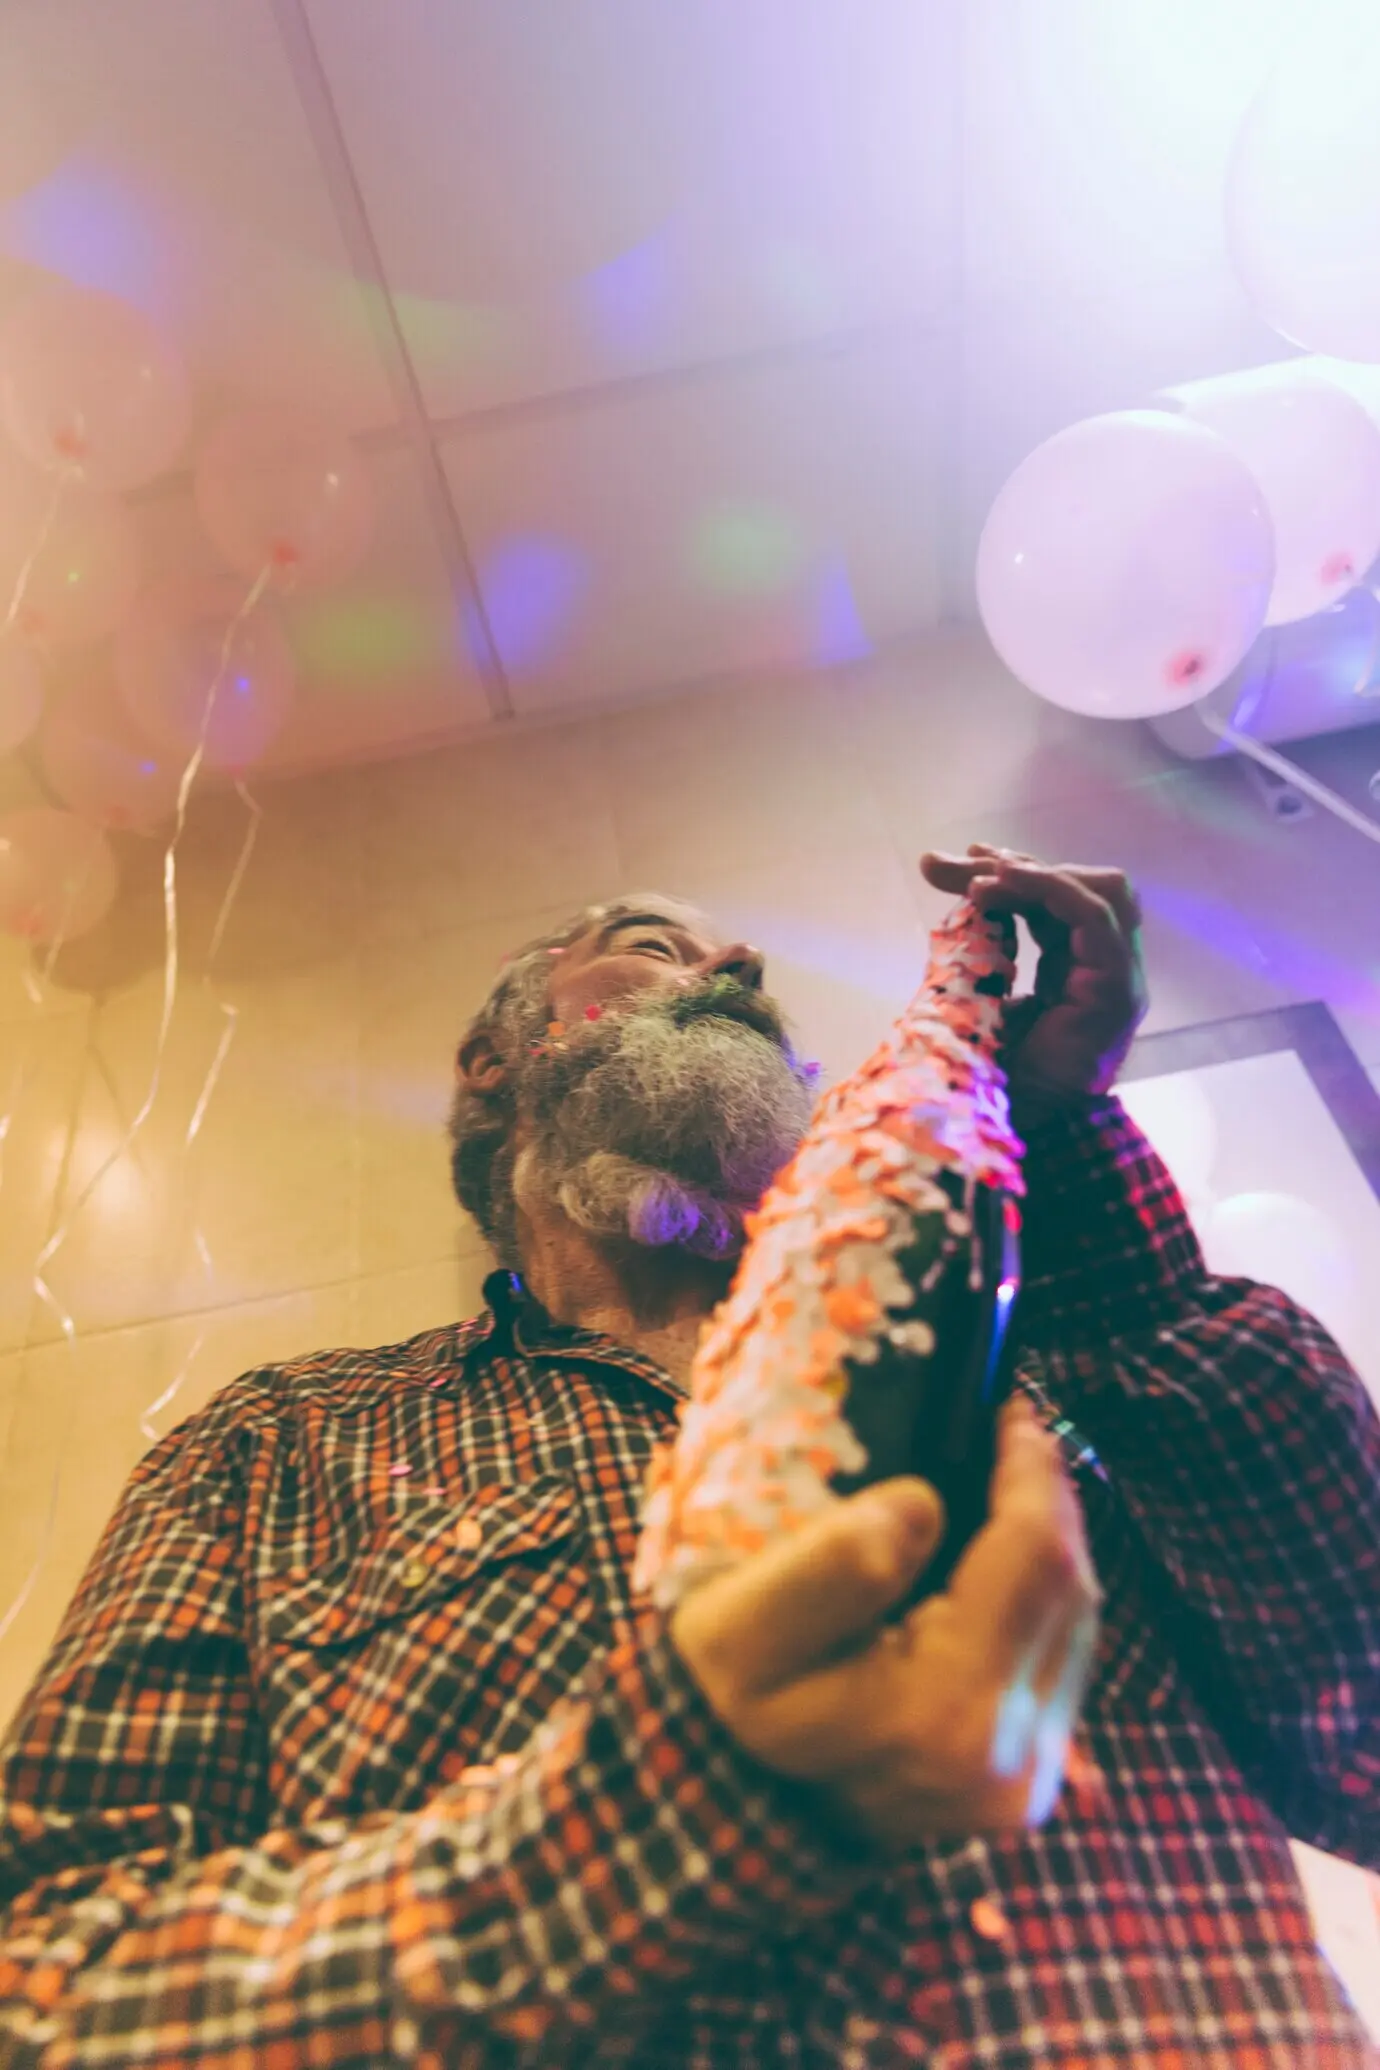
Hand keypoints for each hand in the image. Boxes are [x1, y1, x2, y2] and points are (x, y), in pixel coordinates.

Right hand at [670, 1396, 1100, 1852]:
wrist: (732, 1799)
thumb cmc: (730, 1699)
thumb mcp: (740, 1625)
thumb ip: (829, 1564)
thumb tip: (924, 1504)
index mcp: (942, 1713)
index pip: (1033, 1558)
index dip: (1031, 1473)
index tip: (1007, 1410)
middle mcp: (1005, 1759)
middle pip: (1070, 1589)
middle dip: (1048, 1500)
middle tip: (1012, 1434)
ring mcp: (1023, 1781)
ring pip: (1076, 1624)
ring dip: (1051, 1546)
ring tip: (1011, 1483)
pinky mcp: (1025, 1785)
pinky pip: (1060, 1663)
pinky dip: (1039, 1598)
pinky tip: (1002, 1560)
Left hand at [921, 846, 1147, 1112]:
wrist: (1002, 1138)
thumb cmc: (988, 1081)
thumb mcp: (973, 996)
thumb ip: (975, 948)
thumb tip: (959, 898)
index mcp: (1072, 975)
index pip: (1051, 906)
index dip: (1005, 878)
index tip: (943, 865)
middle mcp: (1102, 973)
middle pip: (1079, 889)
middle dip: (1013, 867)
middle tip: (947, 863)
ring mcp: (1117, 982)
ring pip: (1100, 891)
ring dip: (1032, 872)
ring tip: (976, 874)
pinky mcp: (1116, 993)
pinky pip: (1094, 917)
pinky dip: (1048, 889)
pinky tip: (996, 886)